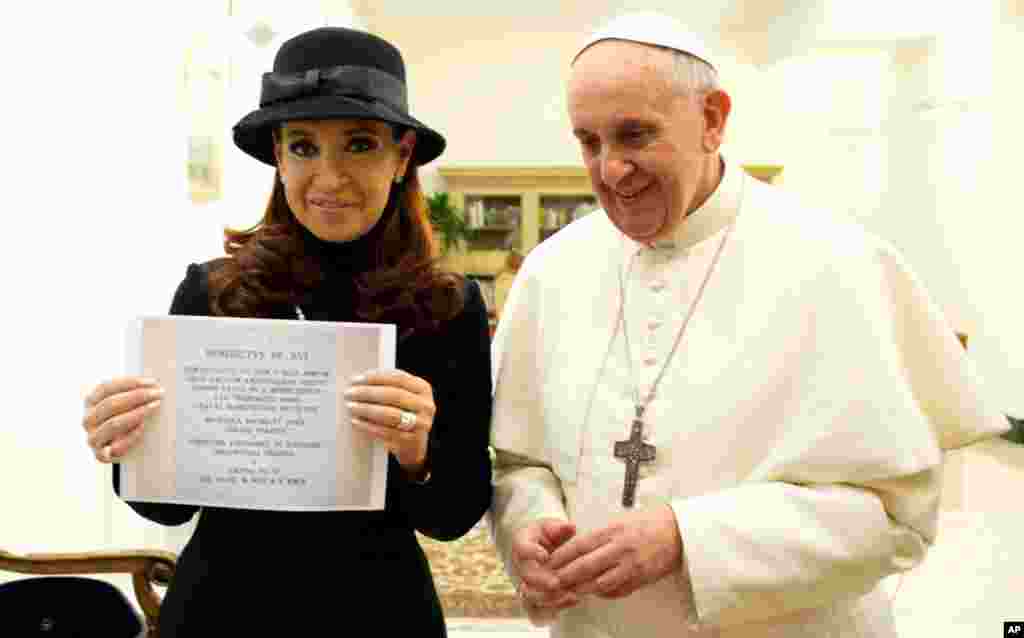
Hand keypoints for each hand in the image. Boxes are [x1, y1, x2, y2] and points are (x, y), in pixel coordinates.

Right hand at [82, 377, 163, 462]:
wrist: (132, 449)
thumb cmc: (132, 419)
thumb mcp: (130, 403)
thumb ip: (134, 393)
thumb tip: (152, 384)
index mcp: (91, 402)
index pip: (105, 388)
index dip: (129, 383)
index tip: (152, 382)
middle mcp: (89, 419)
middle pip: (110, 404)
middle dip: (137, 396)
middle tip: (159, 394)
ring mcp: (93, 438)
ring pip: (113, 424)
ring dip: (136, 414)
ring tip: (154, 407)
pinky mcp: (102, 455)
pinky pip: (115, 447)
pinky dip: (130, 437)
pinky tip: (143, 428)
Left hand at [344, 369, 434, 476]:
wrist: (415, 445)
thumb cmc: (404, 414)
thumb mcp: (404, 397)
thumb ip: (388, 386)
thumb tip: (359, 380)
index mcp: (423, 389)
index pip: (399, 378)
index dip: (376, 377)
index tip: (357, 379)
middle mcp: (425, 406)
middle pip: (394, 395)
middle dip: (368, 393)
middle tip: (350, 393)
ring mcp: (420, 424)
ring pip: (390, 414)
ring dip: (367, 409)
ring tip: (351, 407)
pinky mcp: (410, 441)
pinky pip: (386, 432)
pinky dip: (369, 426)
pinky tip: (357, 421)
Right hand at [511, 518, 579, 609]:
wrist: (544, 549)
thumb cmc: (548, 535)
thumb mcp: (552, 526)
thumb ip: (560, 528)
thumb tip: (569, 527)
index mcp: (522, 544)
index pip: (522, 548)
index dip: (531, 552)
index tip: (544, 555)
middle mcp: (521, 566)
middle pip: (526, 576)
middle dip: (541, 580)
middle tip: (556, 582)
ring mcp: (526, 583)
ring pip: (531, 597)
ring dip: (550, 598)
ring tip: (570, 595)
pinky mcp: (535, 598)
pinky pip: (539, 610)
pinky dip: (554, 609)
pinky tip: (573, 601)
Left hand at [547, 504, 681, 599]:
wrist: (675, 531)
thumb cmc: (644, 524)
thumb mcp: (617, 522)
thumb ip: (597, 535)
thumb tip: (573, 547)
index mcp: (611, 530)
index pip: (580, 545)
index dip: (562, 556)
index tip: (549, 563)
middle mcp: (620, 548)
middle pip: (586, 566)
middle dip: (566, 576)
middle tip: (552, 582)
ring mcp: (631, 565)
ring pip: (600, 582)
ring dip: (582, 588)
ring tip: (569, 591)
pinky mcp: (640, 578)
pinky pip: (617, 590)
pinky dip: (603, 593)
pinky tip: (594, 591)